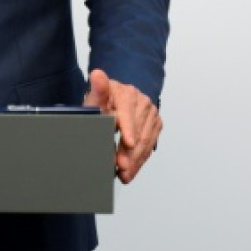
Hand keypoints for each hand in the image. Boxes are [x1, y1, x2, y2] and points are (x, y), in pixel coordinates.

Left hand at [83, 68, 161, 183]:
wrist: (114, 101)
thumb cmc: (102, 103)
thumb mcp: (94, 99)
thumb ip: (96, 91)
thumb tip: (97, 75)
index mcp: (124, 93)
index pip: (127, 113)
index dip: (128, 129)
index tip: (128, 143)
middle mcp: (141, 100)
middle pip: (138, 131)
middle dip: (130, 153)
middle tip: (122, 170)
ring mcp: (151, 111)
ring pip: (146, 140)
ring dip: (136, 160)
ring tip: (125, 175)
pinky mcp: (156, 122)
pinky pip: (151, 143)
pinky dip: (141, 158)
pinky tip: (132, 168)